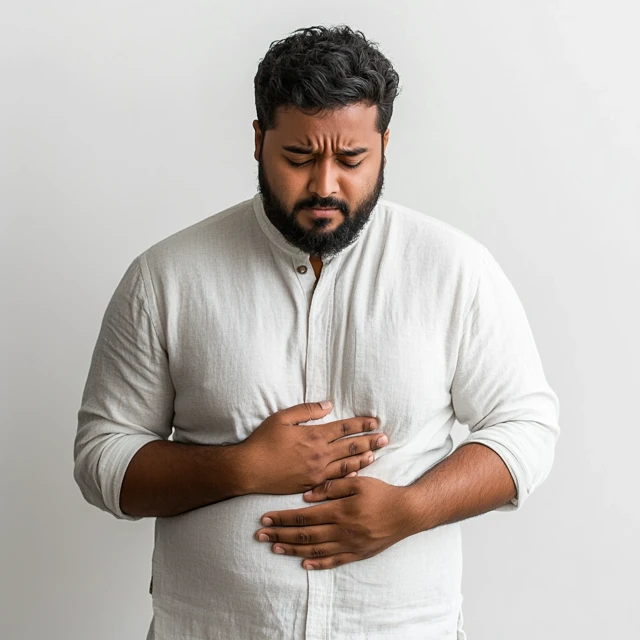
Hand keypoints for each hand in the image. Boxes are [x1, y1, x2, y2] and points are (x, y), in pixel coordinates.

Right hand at [238, 401, 388, 494]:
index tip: (375, 422)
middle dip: (369, 440)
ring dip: (363, 458)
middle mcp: (319, 454)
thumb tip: (328, 405)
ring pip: (346, 464)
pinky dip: (348, 475)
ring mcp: (316, 471)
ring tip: (376, 453)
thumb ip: (307, 410)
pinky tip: (357, 473)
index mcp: (314, 436)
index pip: (344, 428)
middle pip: (350, 446)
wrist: (250, 469)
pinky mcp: (311, 484)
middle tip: (385, 437)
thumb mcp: (282, 417)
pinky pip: (335, 480)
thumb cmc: (263, 441)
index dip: (361, 424)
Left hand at [255, 476, 413, 569]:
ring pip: (315, 550)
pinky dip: (317, 564)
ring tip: (275, 548)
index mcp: (340, 511)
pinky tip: (304, 563)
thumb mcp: (358, 482)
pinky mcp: (357, 554)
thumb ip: (332, 487)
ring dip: (292, 549)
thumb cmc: (382, 493)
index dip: (283, 518)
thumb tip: (307, 496)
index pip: (304, 516)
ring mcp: (349, 545)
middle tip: (260, 535)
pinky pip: (334, 561)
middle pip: (304, 534)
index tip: (266, 518)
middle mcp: (342, 531)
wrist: (407, 513)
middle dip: (280, 534)